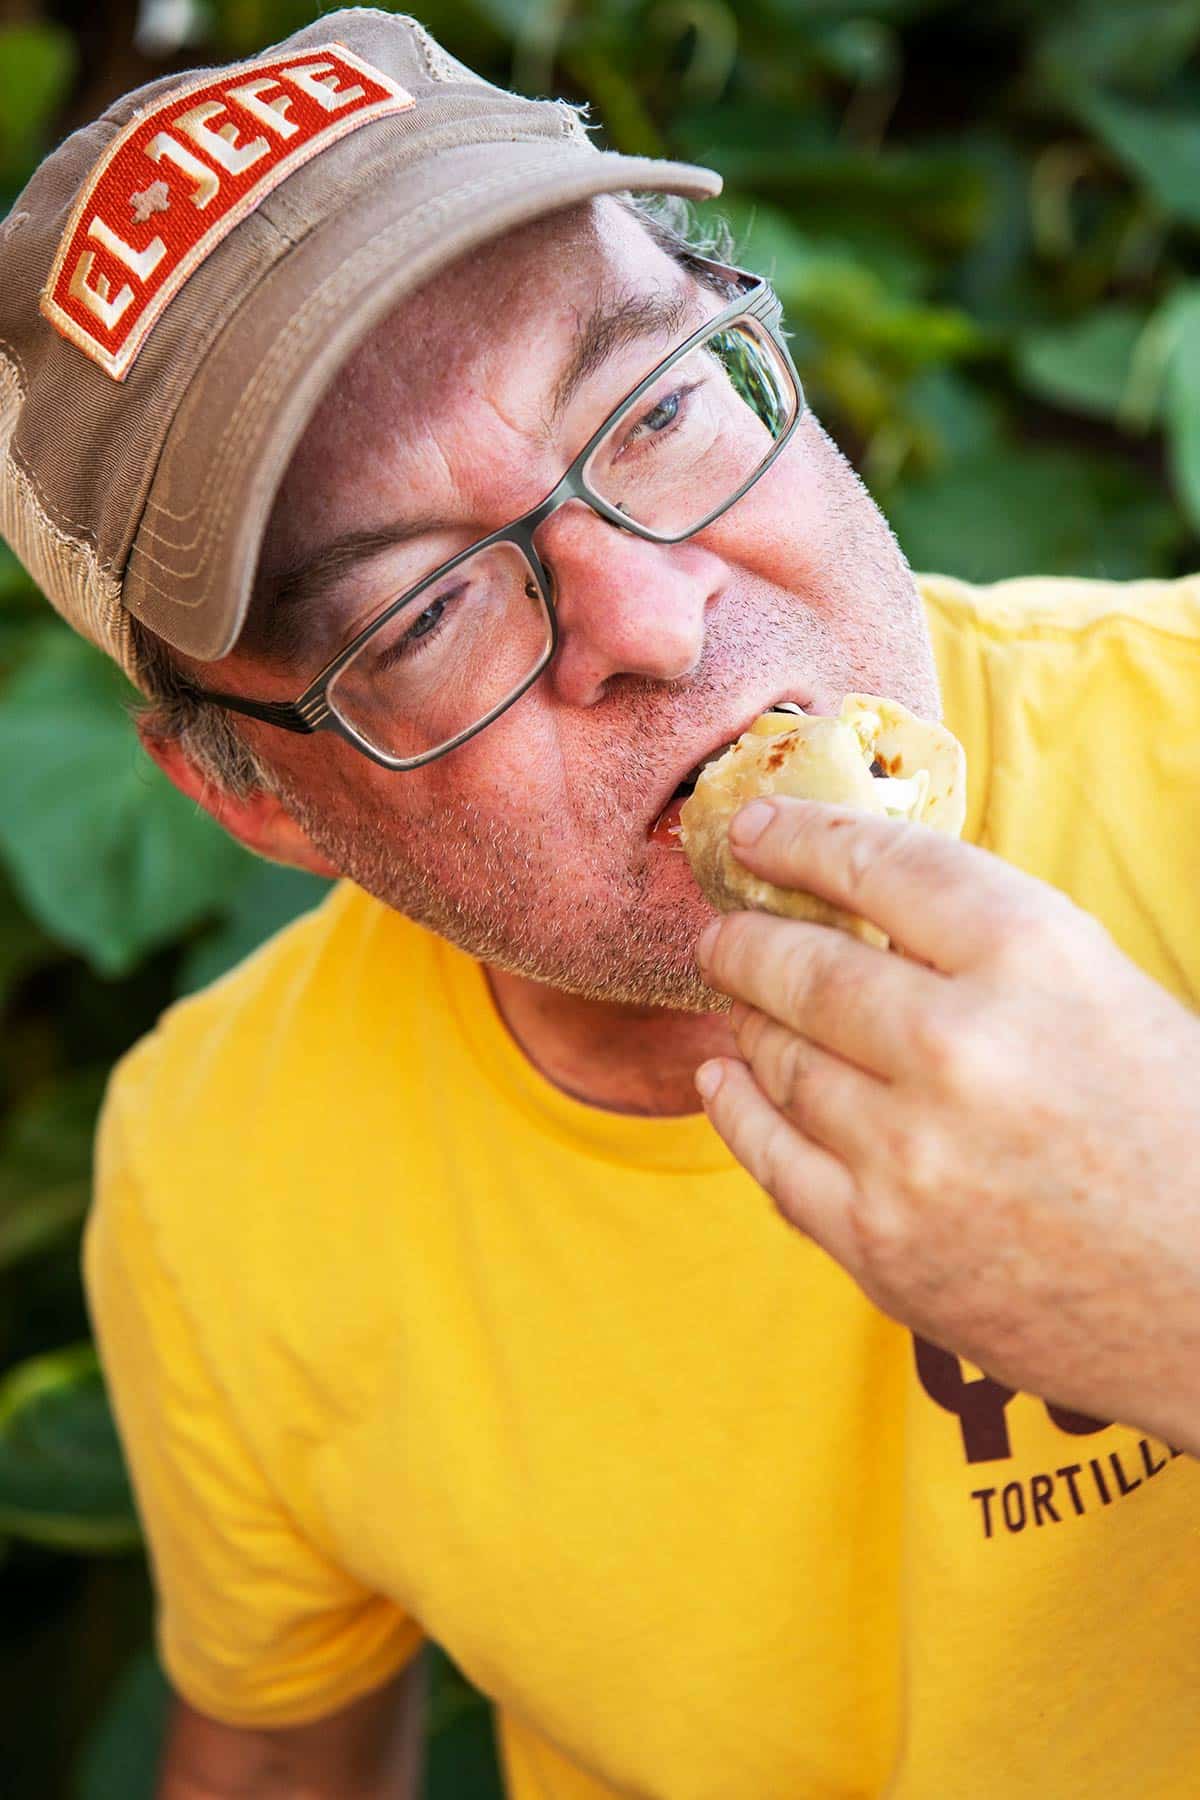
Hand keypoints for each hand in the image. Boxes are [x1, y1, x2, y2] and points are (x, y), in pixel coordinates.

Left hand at [694, 796, 1199, 1453]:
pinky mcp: (877, 1242)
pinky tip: (723, 1076)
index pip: (878, 864)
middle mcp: (960, 1046)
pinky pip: (769, 1157)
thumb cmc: (1181, 1137)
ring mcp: (908, 1152)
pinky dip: (735, 1105)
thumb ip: (988, 948)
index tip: (754, 829)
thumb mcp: (1106, 994)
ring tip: (739, 999)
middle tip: (724, 926)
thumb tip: (859, 908)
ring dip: (746, 1016)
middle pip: (804, 965)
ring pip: (778, 1056)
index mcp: (1036, 959)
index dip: (801, 837)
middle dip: (748, 937)